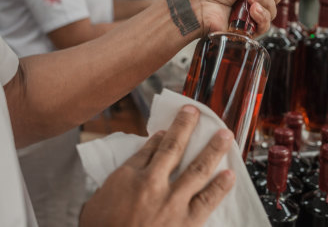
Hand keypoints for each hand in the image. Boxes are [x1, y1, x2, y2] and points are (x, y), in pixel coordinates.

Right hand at [79, 105, 234, 226]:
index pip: (148, 149)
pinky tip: (230, 174)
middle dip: (185, 126)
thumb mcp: (97, 201)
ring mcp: (171, 202)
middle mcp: (152, 184)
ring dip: (213, 149)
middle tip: (194, 112)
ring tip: (225, 135)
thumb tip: (132, 169)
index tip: (167, 130)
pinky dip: (220, 187)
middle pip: (173, 147)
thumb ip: (117, 182)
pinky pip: (207, 200)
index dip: (161, 136)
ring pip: (197, 168)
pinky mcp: (186, 222)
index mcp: (128, 176)